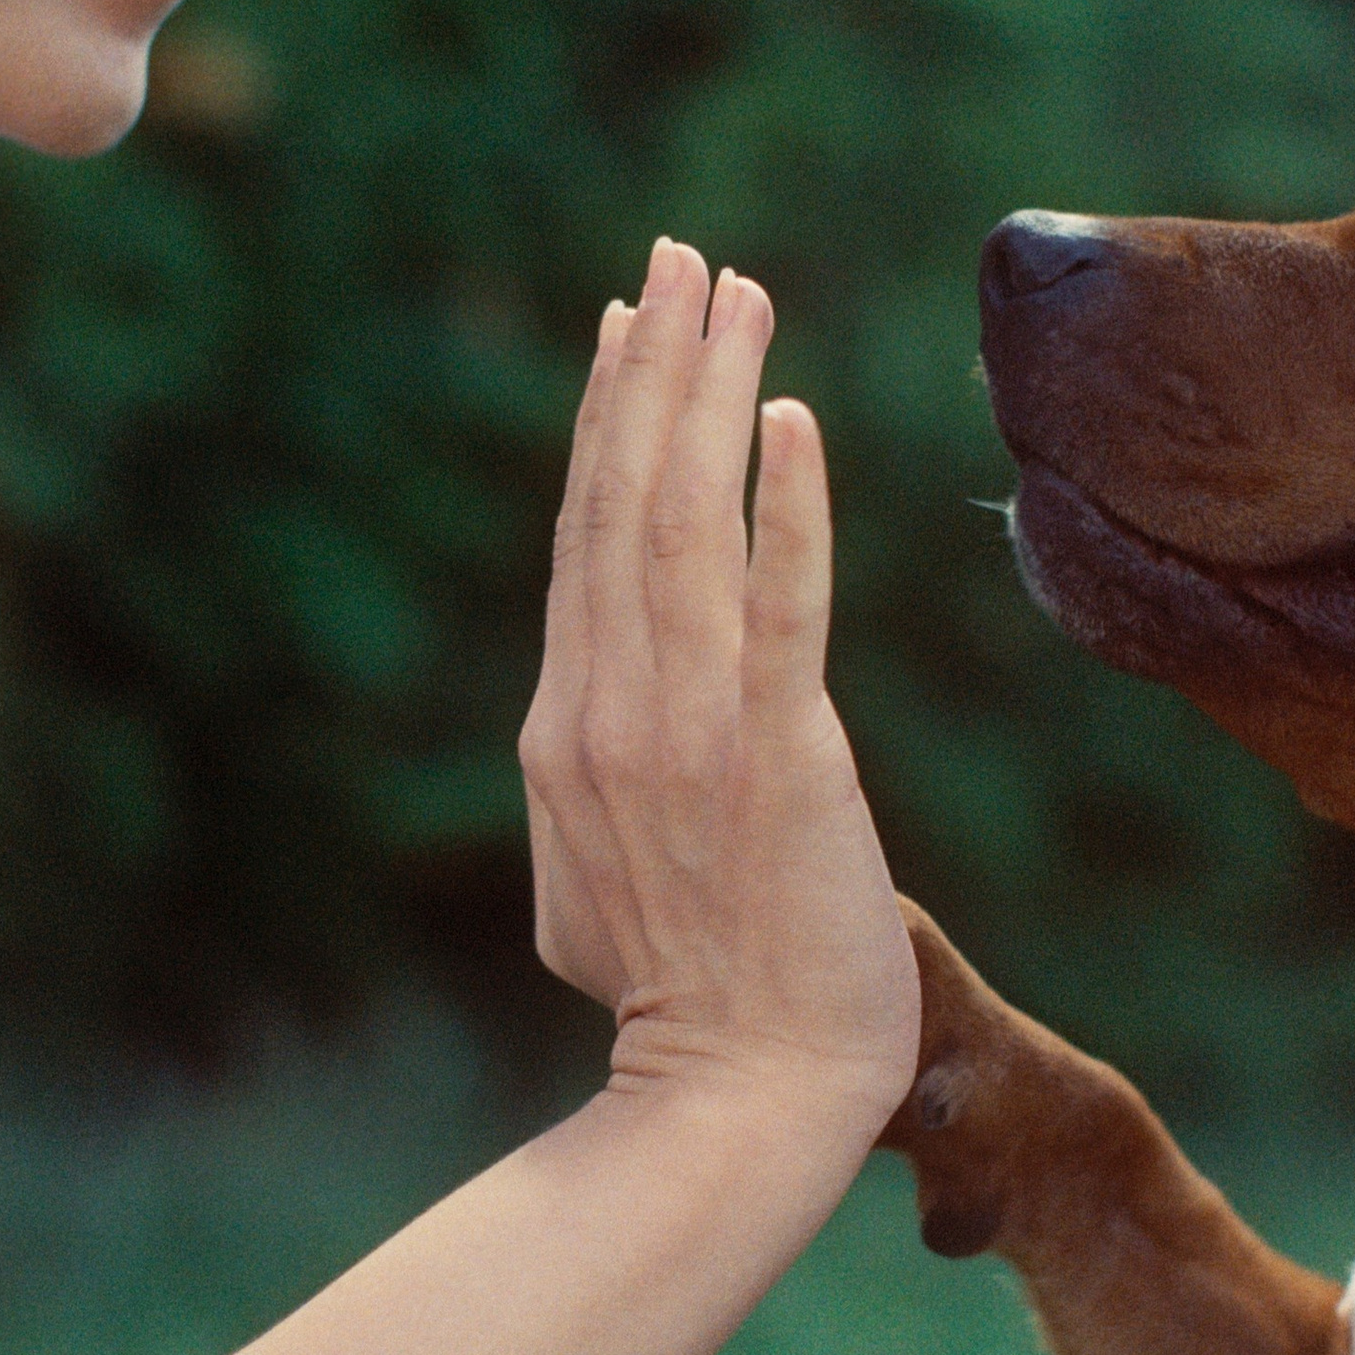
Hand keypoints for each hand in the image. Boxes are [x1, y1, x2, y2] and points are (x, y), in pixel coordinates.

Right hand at [519, 239, 920, 1127]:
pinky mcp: (780, 757)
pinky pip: (778, 608)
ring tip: (734, 294)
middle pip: (622, 502)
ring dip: (709, 398)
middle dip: (653, 367)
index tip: (630, 326)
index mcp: (566, 731)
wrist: (741, 1097)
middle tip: (682, 258)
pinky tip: (787, 422)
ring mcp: (687, 731)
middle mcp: (609, 711)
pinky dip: (779, 508)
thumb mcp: (595, 889)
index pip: (586, 542)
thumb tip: (584, 763)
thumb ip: (592, 801)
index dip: (606, 423)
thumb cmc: (689, 1009)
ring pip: (685, 526)